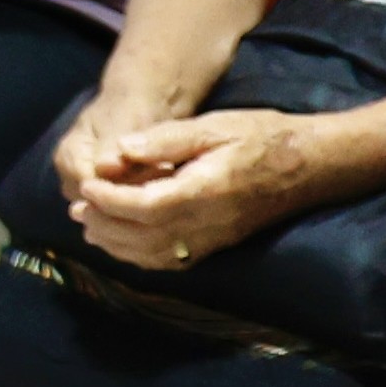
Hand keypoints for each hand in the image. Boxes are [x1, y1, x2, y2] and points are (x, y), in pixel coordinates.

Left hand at [57, 104, 323, 269]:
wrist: (309, 165)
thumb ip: (165, 140)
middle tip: (76, 210)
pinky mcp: (219, 245)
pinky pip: (174, 261)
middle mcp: (209, 224)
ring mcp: (215, 240)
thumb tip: (121, 150)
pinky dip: (142, 257)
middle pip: (146, 236)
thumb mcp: (213, 125)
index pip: (147, 206)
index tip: (86, 188)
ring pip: (158, 255)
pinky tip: (124, 244)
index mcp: (205, 190)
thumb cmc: (261, 136)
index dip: (111, 202)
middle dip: (106, 226)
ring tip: (89, 228)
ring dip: (118, 246)